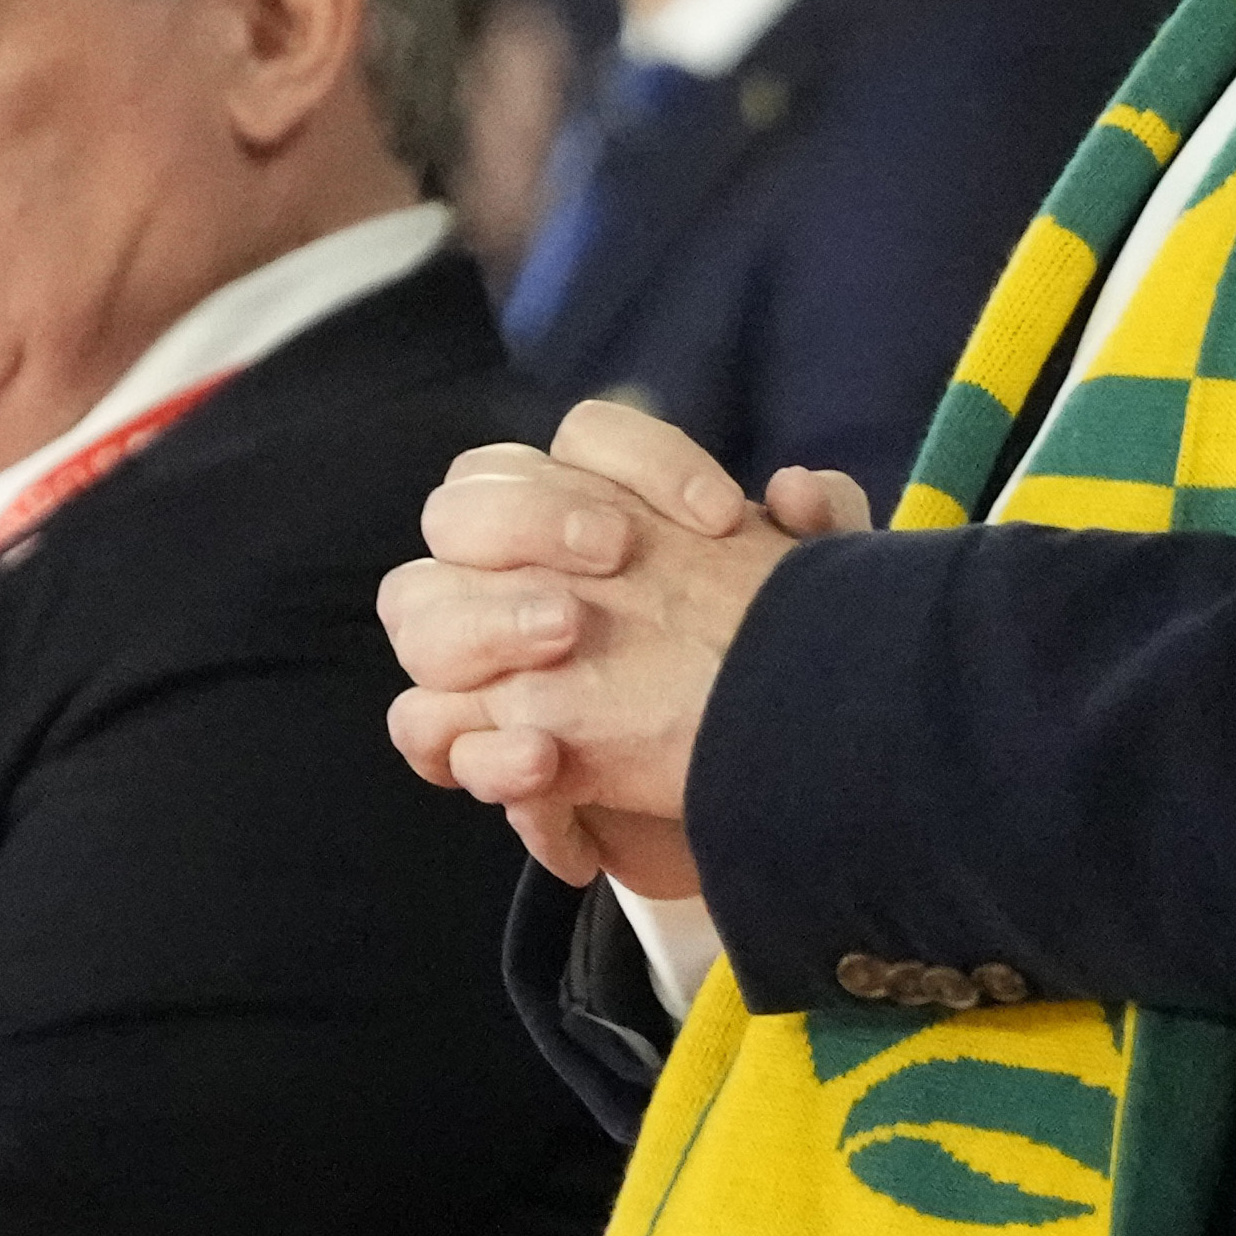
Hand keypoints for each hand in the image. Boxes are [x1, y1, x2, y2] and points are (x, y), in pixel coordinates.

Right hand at [376, 403, 856, 894]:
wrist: (745, 795)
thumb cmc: (757, 679)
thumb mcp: (810, 602)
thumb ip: (818, 533)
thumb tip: (795, 490)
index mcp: (594, 510)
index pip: (584, 441)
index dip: (643, 461)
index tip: (721, 519)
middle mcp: (521, 571)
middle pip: (463, 505)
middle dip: (528, 519)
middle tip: (615, 556)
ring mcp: (485, 662)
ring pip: (417, 607)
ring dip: (483, 618)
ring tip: (565, 636)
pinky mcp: (481, 751)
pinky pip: (428, 732)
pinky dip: (481, 749)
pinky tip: (544, 760)